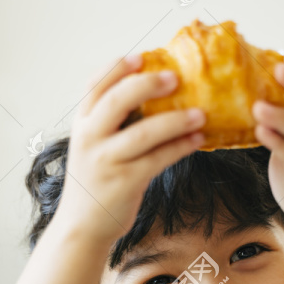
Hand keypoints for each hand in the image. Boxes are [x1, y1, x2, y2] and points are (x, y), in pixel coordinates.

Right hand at [58, 54, 206, 241]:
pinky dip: (181, 147)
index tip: (143, 57)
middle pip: (118, 100)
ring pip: (144, 132)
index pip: (95, 85)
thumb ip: (112, 124)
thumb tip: (154, 97)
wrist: (82, 226)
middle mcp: (90, 138)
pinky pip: (158, 159)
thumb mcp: (94, 147)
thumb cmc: (96, 182)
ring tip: (201, 113)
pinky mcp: (125, 182)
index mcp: (82, 124)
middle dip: (148, 85)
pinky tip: (197, 139)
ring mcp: (106, 161)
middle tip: (176, 78)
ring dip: (176, 120)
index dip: (118, 68)